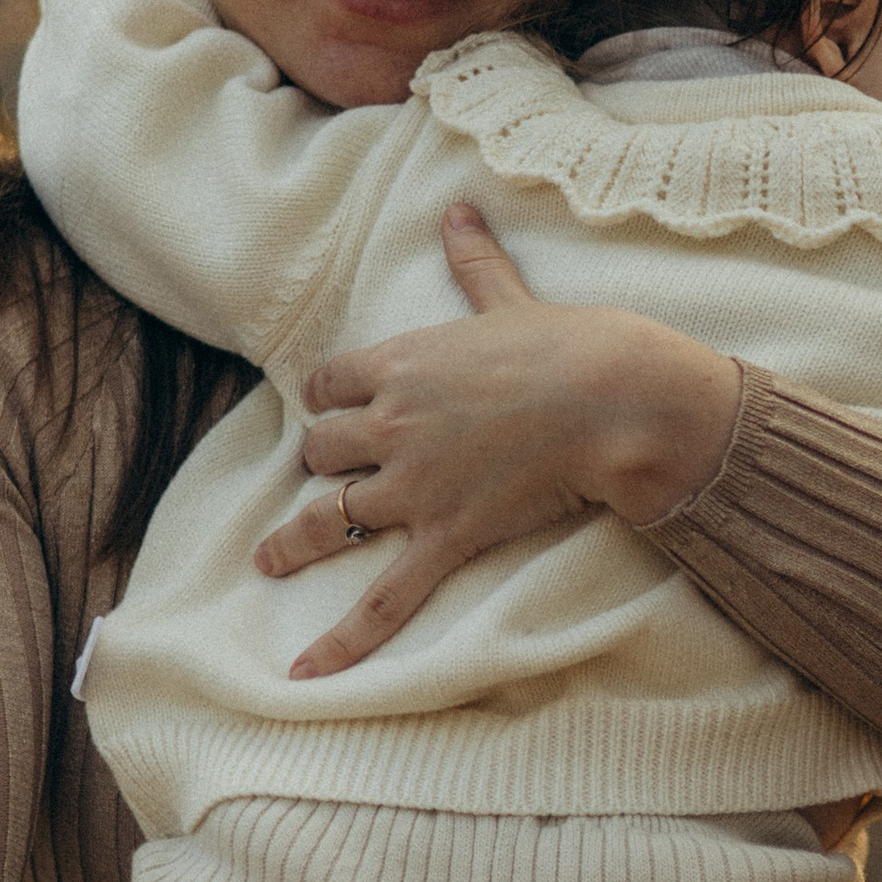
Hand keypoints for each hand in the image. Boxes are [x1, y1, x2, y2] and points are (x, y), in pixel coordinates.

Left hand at [255, 202, 742, 676]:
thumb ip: (472, 259)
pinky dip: (341, 643)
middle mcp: (390, 424)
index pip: (328, 382)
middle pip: (320, 449)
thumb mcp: (509, 298)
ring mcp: (412, 486)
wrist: (612, 398)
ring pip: (327, 516)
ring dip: (294, 539)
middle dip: (322, 461)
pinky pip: (382, 600)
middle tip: (328, 476)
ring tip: (268, 558)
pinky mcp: (443, 537)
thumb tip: (456, 206)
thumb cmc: (569, 344)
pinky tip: (304, 675)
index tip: (333, 405)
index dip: (328, 396)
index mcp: (400, 363)